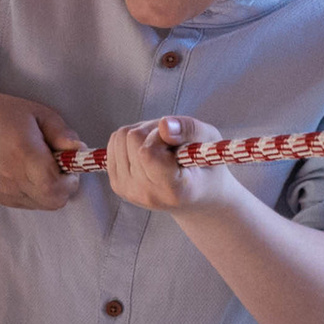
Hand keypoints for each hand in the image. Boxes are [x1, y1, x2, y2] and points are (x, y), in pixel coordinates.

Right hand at [0, 93, 85, 210]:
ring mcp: (2, 192)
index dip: (69, 181)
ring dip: (46, 191)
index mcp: (25, 154)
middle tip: (57, 169)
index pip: (55, 188)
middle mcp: (12, 178)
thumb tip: (79, 150)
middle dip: (62, 188)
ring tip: (37, 168)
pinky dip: (31, 193)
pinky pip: (24, 204)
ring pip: (39, 205)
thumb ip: (62, 133)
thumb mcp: (39, 113)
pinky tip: (22, 172)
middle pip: (52, 202)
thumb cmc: (5, 114)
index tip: (69, 167)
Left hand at [104, 115, 234, 213]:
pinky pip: (113, 144)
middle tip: (170, 143)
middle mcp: (147, 194)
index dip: (160, 136)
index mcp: (174, 189)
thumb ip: (189, 130)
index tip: (176, 142)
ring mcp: (129, 192)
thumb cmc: (206, 166)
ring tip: (161, 148)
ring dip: (140, 133)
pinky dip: (130, 140)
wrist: (196, 198)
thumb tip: (163, 125)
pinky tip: (148, 153)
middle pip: (131, 139)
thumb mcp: (210, 141)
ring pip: (119, 137)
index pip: (147, 153)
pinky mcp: (118, 185)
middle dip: (151, 131)